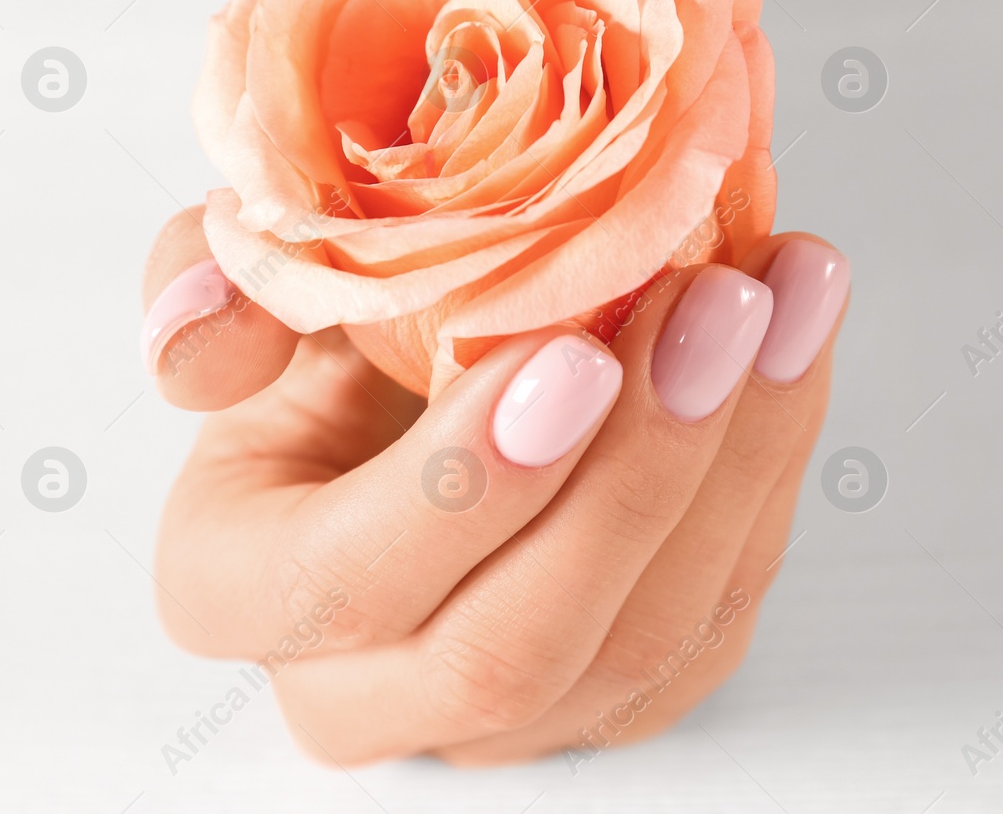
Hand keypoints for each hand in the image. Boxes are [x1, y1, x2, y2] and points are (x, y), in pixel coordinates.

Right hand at [140, 206, 848, 764]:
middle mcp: (367, 689)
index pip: (349, 583)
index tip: (573, 353)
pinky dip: (771, 471)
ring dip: (737, 458)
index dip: (466, 484)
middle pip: (515, 645)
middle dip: (636, 470)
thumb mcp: (263, 294)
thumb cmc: (339, 343)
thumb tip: (206, 325)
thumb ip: (213, 290)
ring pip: (643, 638)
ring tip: (786, 299)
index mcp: (244, 591)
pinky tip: (796, 344)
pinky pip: (717, 612)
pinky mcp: (618, 691)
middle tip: (715, 309)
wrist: (423, 387)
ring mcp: (504, 713)